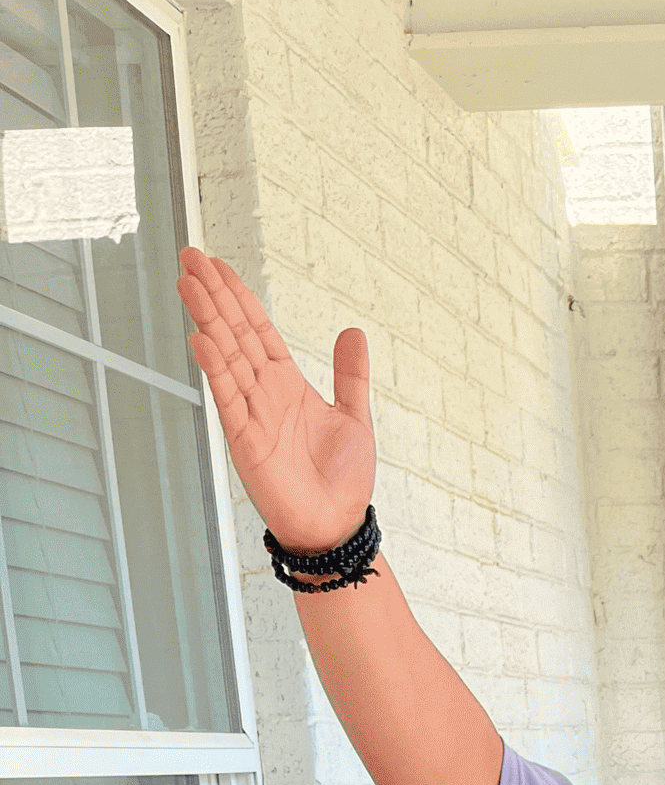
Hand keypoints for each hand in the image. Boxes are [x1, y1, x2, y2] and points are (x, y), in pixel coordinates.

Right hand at [176, 247, 374, 553]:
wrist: (336, 527)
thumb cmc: (343, 482)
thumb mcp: (355, 418)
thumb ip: (351, 375)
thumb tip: (353, 331)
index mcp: (288, 385)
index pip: (257, 331)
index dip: (239, 297)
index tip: (217, 266)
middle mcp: (265, 394)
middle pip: (235, 334)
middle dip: (214, 295)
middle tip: (190, 256)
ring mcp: (252, 415)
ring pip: (226, 357)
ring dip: (207, 320)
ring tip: (188, 283)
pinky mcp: (246, 441)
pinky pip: (228, 399)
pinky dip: (215, 370)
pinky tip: (201, 339)